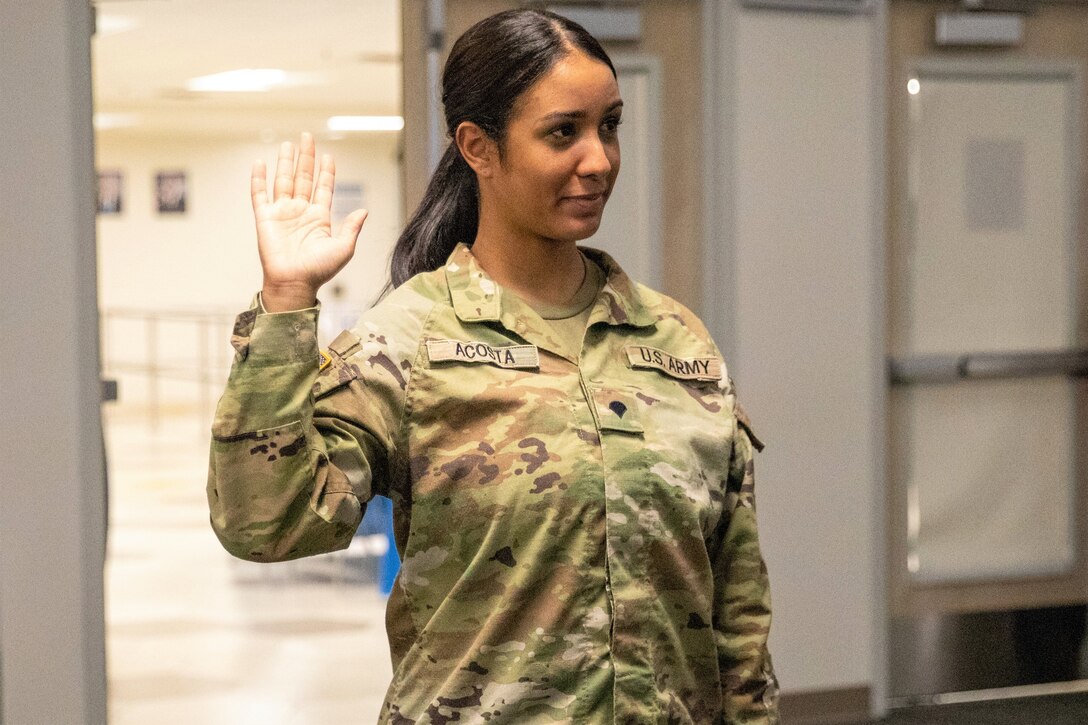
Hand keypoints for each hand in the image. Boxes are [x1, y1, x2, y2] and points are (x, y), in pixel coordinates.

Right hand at [251, 132, 367, 311]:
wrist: (295, 283)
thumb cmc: (319, 271)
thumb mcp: (343, 248)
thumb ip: (352, 228)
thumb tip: (365, 211)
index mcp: (320, 218)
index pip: (323, 187)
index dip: (325, 171)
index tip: (328, 155)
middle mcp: (301, 212)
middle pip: (304, 178)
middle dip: (306, 158)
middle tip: (307, 137)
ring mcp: (282, 213)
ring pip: (284, 181)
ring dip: (286, 162)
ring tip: (288, 144)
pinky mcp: (265, 218)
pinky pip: (260, 194)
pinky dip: (259, 179)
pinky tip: (261, 163)